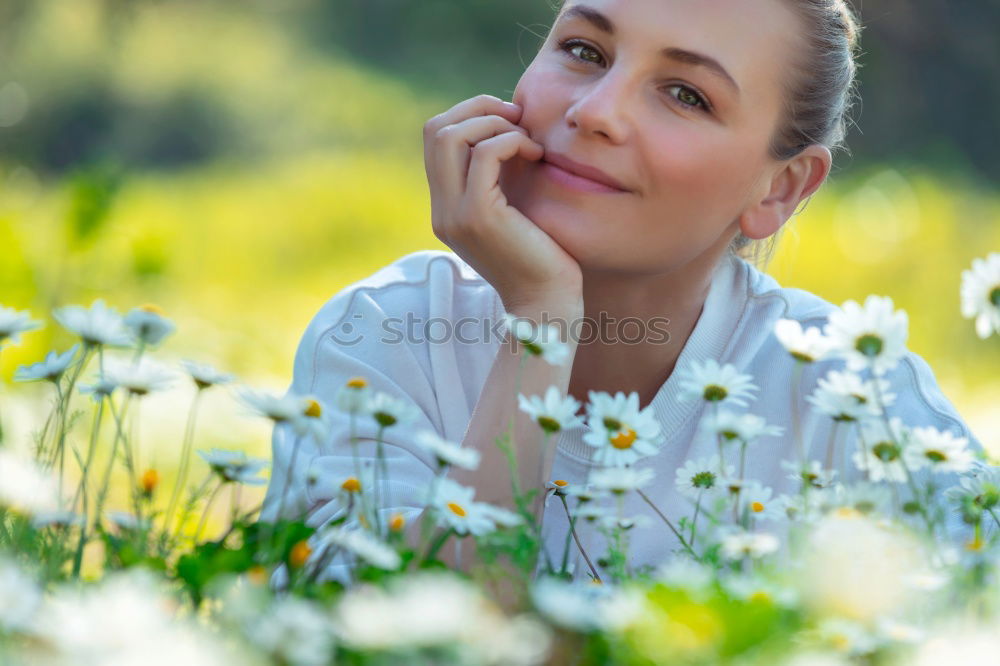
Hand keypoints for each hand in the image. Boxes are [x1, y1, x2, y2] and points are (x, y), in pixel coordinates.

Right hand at [423, 94, 582, 311]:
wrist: (547, 302)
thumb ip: (500, 175)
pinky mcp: (478, 217)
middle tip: (518, 117)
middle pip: (435, 129)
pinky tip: (537, 155)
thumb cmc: (542, 256)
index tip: (510, 121)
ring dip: (494, 122)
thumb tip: (509, 123)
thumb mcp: (514, 208)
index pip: (435, 138)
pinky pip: (484, 155)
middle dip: (478, 108)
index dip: (470, 114)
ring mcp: (455, 214)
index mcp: (446, 206)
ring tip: (527, 140)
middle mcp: (442, 209)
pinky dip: (511, 141)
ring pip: (450, 136)